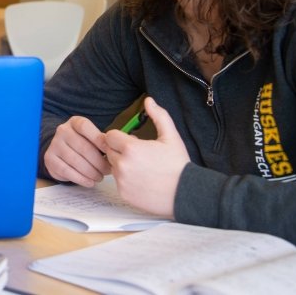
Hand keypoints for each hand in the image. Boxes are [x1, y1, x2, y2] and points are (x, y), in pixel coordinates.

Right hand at [43, 115, 110, 186]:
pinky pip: (67, 171)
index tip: (110, 151)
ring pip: (75, 161)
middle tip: (108, 170)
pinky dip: (81, 179)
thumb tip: (115, 149)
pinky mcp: (49, 159)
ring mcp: (54, 144)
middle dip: (99, 162)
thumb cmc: (82, 144)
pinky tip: (90, 182)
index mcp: (74, 122)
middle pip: (82, 147)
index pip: (85, 127)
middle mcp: (62, 131)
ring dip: (91, 172)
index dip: (98, 139)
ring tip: (100, 177)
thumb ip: (102, 141)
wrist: (61, 150)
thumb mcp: (92, 138)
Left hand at [101, 96, 188, 216]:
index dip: (120, 137)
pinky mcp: (123, 194)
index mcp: (130, 148)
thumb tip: (148, 101)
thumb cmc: (178, 165)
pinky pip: (117, 182)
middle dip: (119, 150)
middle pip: (109, 151)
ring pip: (112, 166)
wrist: (186, 193)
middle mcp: (122, 165)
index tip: (132, 141)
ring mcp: (121, 181)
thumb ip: (158, 115)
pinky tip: (142, 180)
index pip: (109, 136)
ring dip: (121, 164)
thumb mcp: (171, 136)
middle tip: (139, 154)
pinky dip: (126, 180)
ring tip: (142, 167)